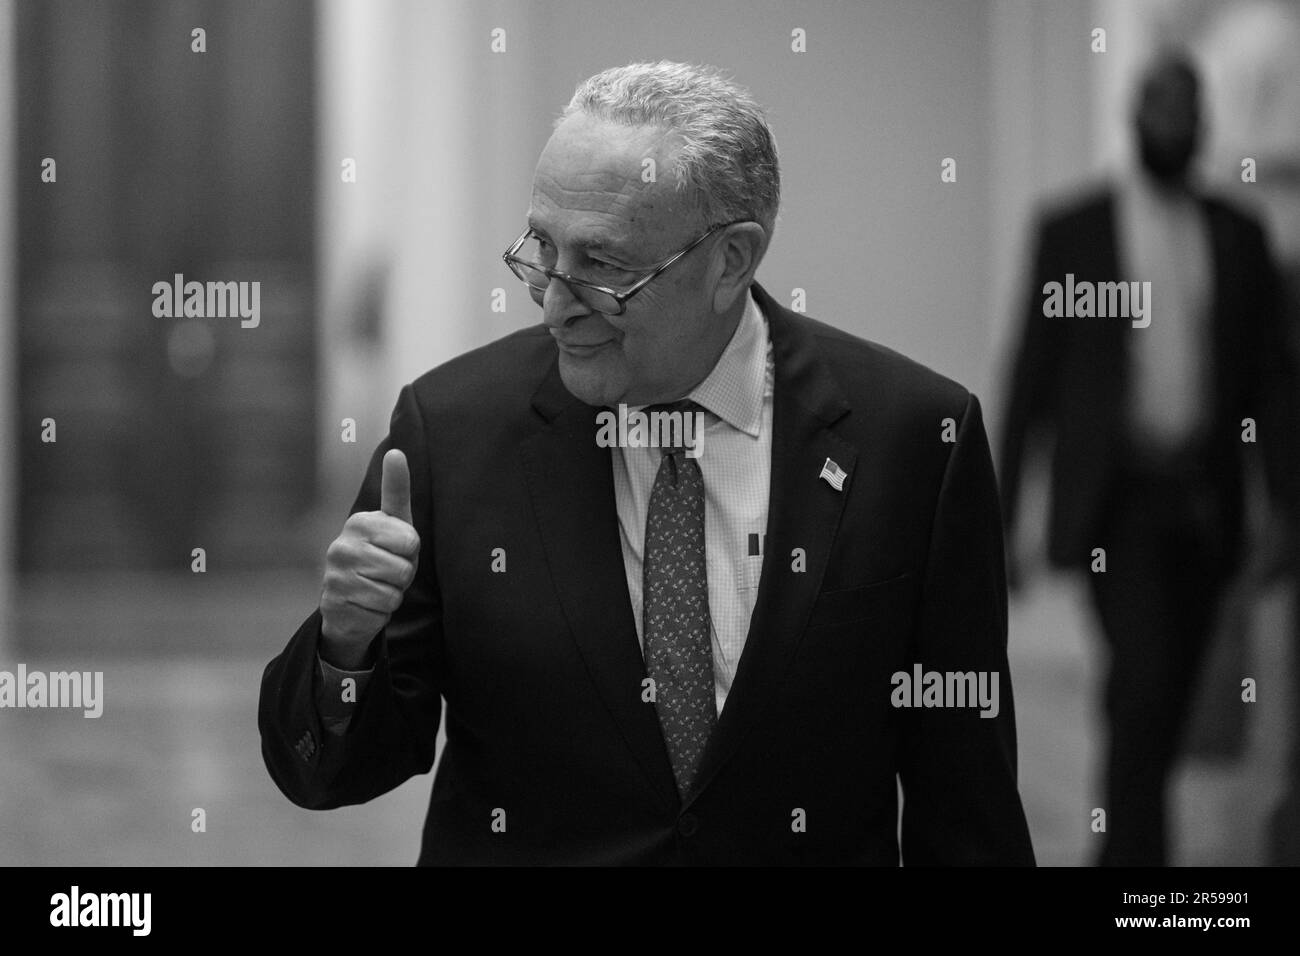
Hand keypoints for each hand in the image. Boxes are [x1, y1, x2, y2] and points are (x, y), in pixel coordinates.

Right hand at [319, 449, 419, 666]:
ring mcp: (334, 576)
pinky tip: (366, 604)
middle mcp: (340, 546)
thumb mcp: (394, 523)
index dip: (410, 552)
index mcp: (359, 522)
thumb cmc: (380, 556)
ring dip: (392, 594)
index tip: (395, 550)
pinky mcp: (334, 604)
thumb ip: (396, 489)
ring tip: (376, 587)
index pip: (410, 540)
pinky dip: (381, 612)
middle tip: (386, 573)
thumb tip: (396, 451)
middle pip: (403, 568)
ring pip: (393, 592)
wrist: (351, 601)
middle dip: (403, 576)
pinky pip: (381, 612)